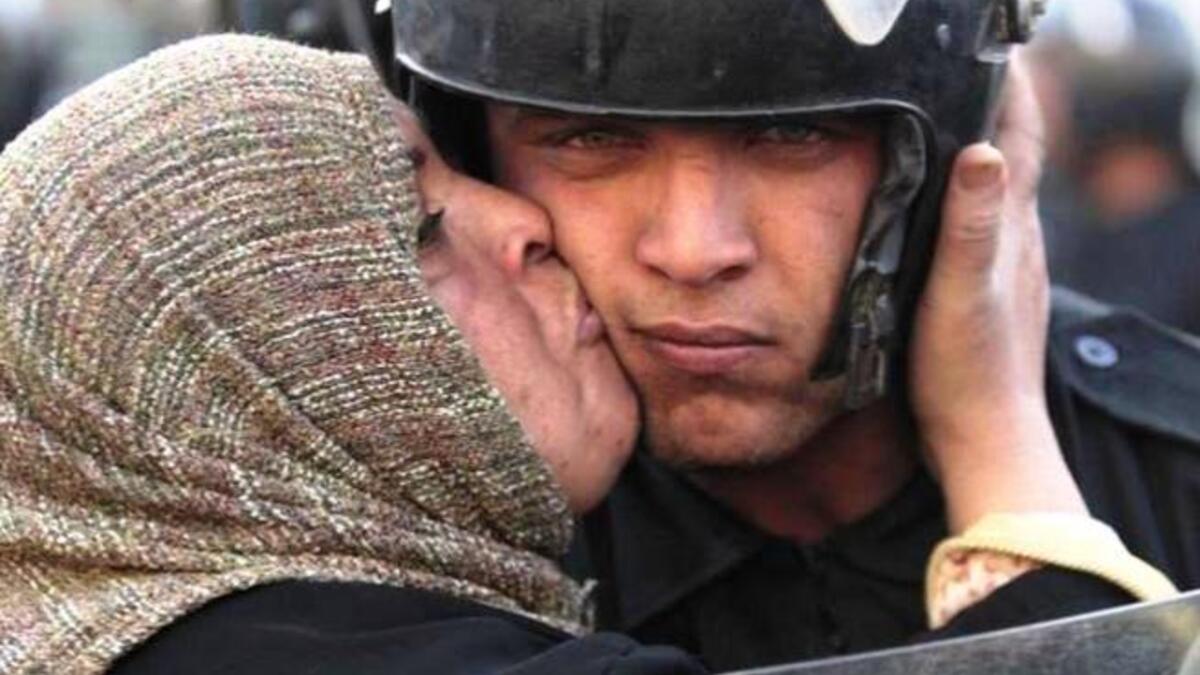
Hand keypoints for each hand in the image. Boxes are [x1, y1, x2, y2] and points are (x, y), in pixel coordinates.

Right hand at [909, 57, 1087, 531]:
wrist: (982, 437)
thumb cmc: (966, 370)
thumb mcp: (961, 293)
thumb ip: (972, 225)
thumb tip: (984, 150)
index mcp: (1013, 230)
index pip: (1022, 137)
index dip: (1009, 87)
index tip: (987, 46)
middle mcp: (1017, 240)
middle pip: (1012, 154)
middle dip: (989, 105)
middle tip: (951, 71)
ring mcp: (1004, 266)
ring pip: (994, 190)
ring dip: (976, 148)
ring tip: (937, 120)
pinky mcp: (986, 290)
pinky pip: (978, 224)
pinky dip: (964, 196)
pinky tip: (934, 206)